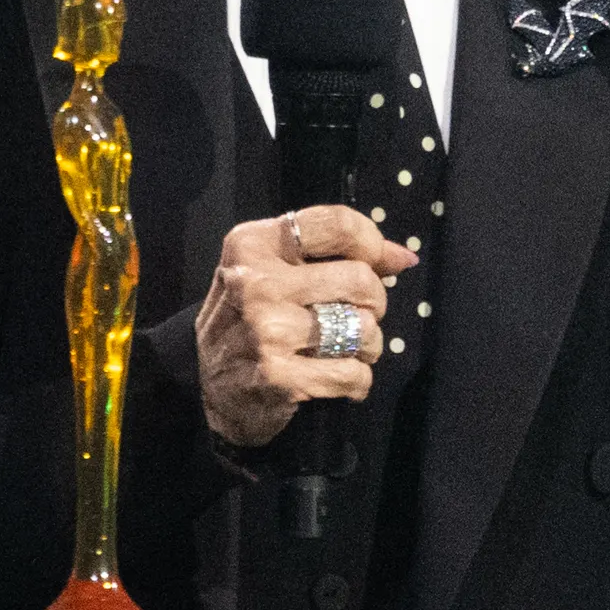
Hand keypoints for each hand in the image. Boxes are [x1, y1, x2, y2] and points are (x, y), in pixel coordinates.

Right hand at [195, 205, 420, 450]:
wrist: (206, 385)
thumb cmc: (249, 319)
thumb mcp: (274, 271)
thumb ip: (334, 255)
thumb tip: (404, 257)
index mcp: (253, 244)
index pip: (338, 224)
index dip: (372, 244)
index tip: (376, 264)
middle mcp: (256, 283)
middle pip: (360, 279)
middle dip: (373, 303)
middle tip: (354, 316)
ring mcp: (266, 331)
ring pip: (364, 329)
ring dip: (366, 346)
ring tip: (342, 350)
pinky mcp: (279, 376)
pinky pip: (354, 374)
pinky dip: (356, 381)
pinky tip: (335, 378)